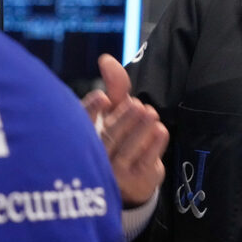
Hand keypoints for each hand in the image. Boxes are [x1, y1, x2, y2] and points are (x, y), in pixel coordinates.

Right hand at [82, 54, 169, 205]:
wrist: (132, 180)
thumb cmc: (120, 136)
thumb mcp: (117, 110)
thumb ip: (114, 86)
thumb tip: (106, 59)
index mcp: (84, 139)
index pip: (82, 125)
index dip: (90, 111)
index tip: (102, 97)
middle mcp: (94, 159)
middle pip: (108, 138)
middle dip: (124, 120)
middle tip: (138, 106)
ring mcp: (114, 174)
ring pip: (127, 150)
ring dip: (140, 130)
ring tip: (150, 113)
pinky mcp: (136, 182)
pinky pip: (145, 162)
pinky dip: (154, 145)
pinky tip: (160, 130)